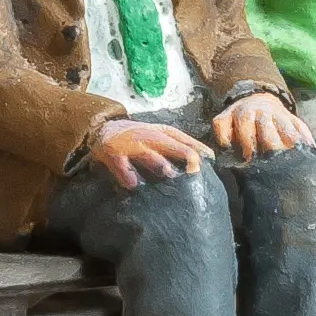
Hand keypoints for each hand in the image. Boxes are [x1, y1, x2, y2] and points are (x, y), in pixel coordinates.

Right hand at [86, 118, 210, 188]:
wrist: (103, 130)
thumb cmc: (139, 138)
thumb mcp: (161, 137)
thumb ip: (180, 148)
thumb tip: (207, 161)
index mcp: (164, 132)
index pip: (187, 140)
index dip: (200, 152)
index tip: (211, 165)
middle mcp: (150, 136)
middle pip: (173, 145)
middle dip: (186, 157)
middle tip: (195, 173)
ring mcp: (132, 145)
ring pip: (149, 154)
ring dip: (159, 164)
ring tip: (169, 174)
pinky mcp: (115, 154)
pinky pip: (122, 166)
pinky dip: (128, 175)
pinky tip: (134, 185)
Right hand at [209, 90, 307, 156]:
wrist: (255, 99)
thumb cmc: (275, 121)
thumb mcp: (291, 124)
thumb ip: (301, 135)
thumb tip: (311, 149)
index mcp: (279, 115)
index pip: (284, 127)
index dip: (286, 141)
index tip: (287, 157)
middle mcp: (260, 112)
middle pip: (263, 123)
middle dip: (266, 140)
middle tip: (267, 160)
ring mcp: (240, 112)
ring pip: (243, 121)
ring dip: (246, 139)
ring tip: (247, 158)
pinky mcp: (224, 117)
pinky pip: (220, 124)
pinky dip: (223, 136)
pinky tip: (228, 148)